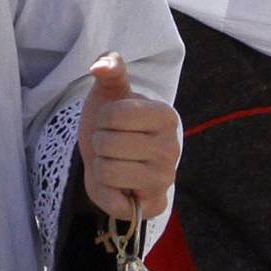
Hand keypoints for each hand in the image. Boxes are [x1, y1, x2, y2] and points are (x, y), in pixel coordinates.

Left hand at [79, 55, 180, 218]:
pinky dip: (106, 195)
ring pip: (108, 172)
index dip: (102, 118)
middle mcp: (171, 148)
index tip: (110, 121)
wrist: (114, 157)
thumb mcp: (110, 91)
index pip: (115, 114)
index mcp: (165, 116)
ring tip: (114, 162)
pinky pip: (115, 203)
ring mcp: (165, 179)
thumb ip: (109, 68)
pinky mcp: (155, 205)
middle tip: (111, 144)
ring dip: (100, 167)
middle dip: (99, 143)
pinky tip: (118, 186)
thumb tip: (101, 64)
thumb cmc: (112, 120)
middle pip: (108, 144)